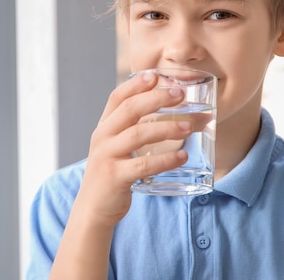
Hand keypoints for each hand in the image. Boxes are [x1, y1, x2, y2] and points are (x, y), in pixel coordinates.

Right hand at [76, 71, 191, 226]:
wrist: (93, 208)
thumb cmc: (113, 173)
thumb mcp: (116, 146)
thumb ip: (134, 128)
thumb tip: (172, 112)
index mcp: (104, 127)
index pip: (117, 97)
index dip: (136, 84)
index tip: (156, 75)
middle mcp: (102, 137)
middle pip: (129, 110)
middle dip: (156, 99)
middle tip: (181, 95)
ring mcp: (107, 157)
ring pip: (138, 135)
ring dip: (166, 128)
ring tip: (189, 126)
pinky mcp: (115, 177)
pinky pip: (143, 166)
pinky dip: (165, 160)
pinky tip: (182, 156)